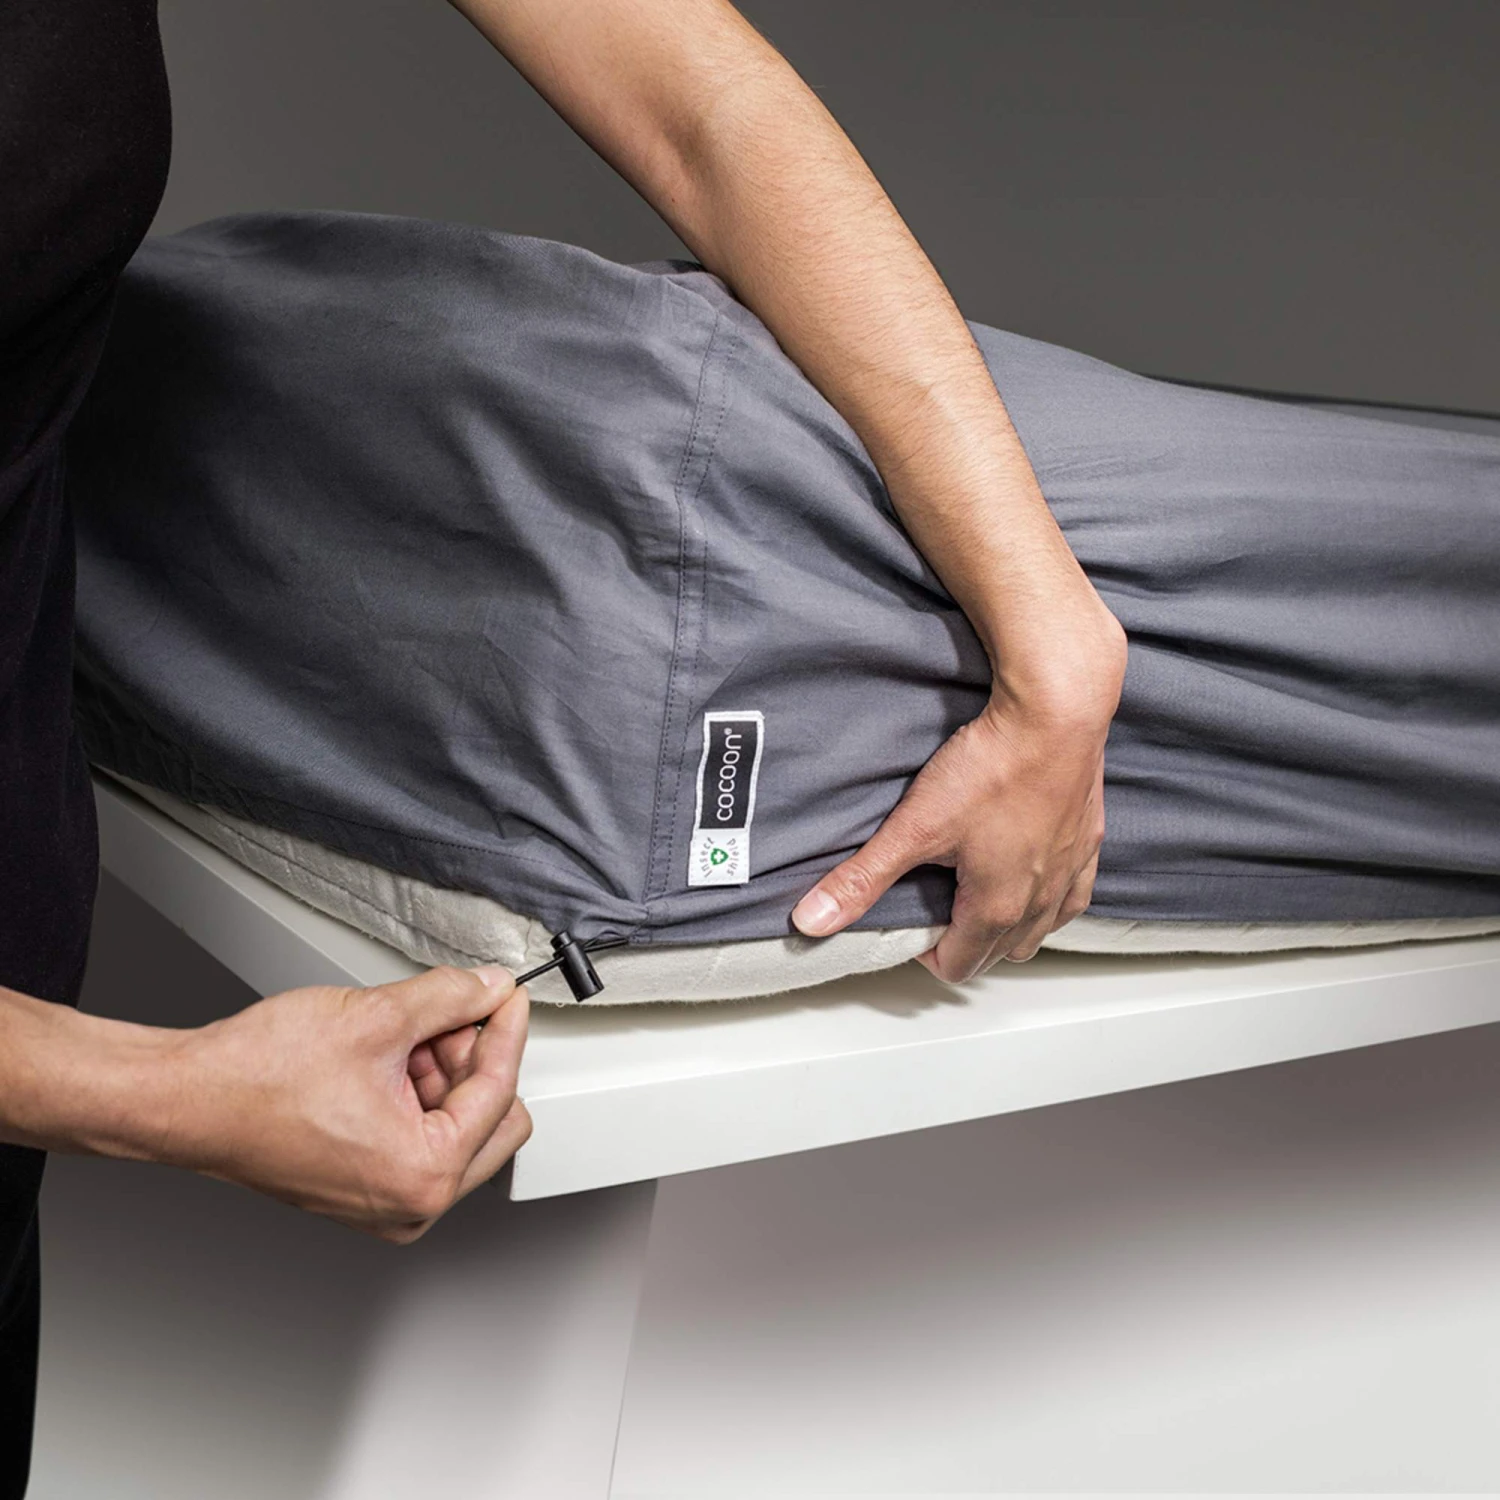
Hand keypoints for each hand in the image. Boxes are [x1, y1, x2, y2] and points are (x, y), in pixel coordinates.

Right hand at [169, 966, 531, 1242]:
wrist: (187, 1099)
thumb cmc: (257, 1077)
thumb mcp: (377, 1017)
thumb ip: (450, 998)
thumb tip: (487, 989)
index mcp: (425, 1174)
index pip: (500, 1090)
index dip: (505, 1029)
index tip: (505, 994)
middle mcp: (411, 1205)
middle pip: (492, 1119)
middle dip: (471, 1059)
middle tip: (445, 1015)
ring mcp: (387, 1204)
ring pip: (458, 1127)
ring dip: (441, 1073)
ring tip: (399, 1035)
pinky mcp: (365, 1189)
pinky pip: (420, 1139)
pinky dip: (415, 1095)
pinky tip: (387, 1058)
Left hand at [791, 607, 1126, 982]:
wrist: (1055, 715)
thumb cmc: (993, 768)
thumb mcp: (914, 826)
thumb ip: (862, 878)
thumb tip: (812, 919)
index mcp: (996, 908)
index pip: (958, 966)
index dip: (925, 953)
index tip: (908, 923)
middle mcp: (1040, 902)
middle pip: (999, 954)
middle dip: (965, 944)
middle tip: (936, 910)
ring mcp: (1070, 873)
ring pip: (1041, 931)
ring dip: (1009, 929)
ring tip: (977, 897)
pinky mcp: (1089, 842)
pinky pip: (1075, 896)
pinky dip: (1050, 900)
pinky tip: (1031, 874)